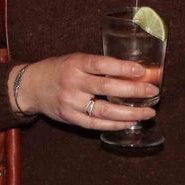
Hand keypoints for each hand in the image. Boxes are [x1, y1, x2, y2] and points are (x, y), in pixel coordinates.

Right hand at [13, 54, 159, 130]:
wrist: (31, 87)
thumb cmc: (59, 70)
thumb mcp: (75, 60)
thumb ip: (98, 66)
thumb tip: (132, 72)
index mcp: (75, 64)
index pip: (102, 65)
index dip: (123, 68)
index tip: (142, 71)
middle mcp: (73, 83)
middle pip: (108, 88)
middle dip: (134, 91)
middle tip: (152, 92)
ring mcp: (71, 102)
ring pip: (105, 111)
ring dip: (130, 113)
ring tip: (148, 112)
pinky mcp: (70, 118)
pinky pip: (96, 124)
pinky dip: (115, 124)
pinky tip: (129, 122)